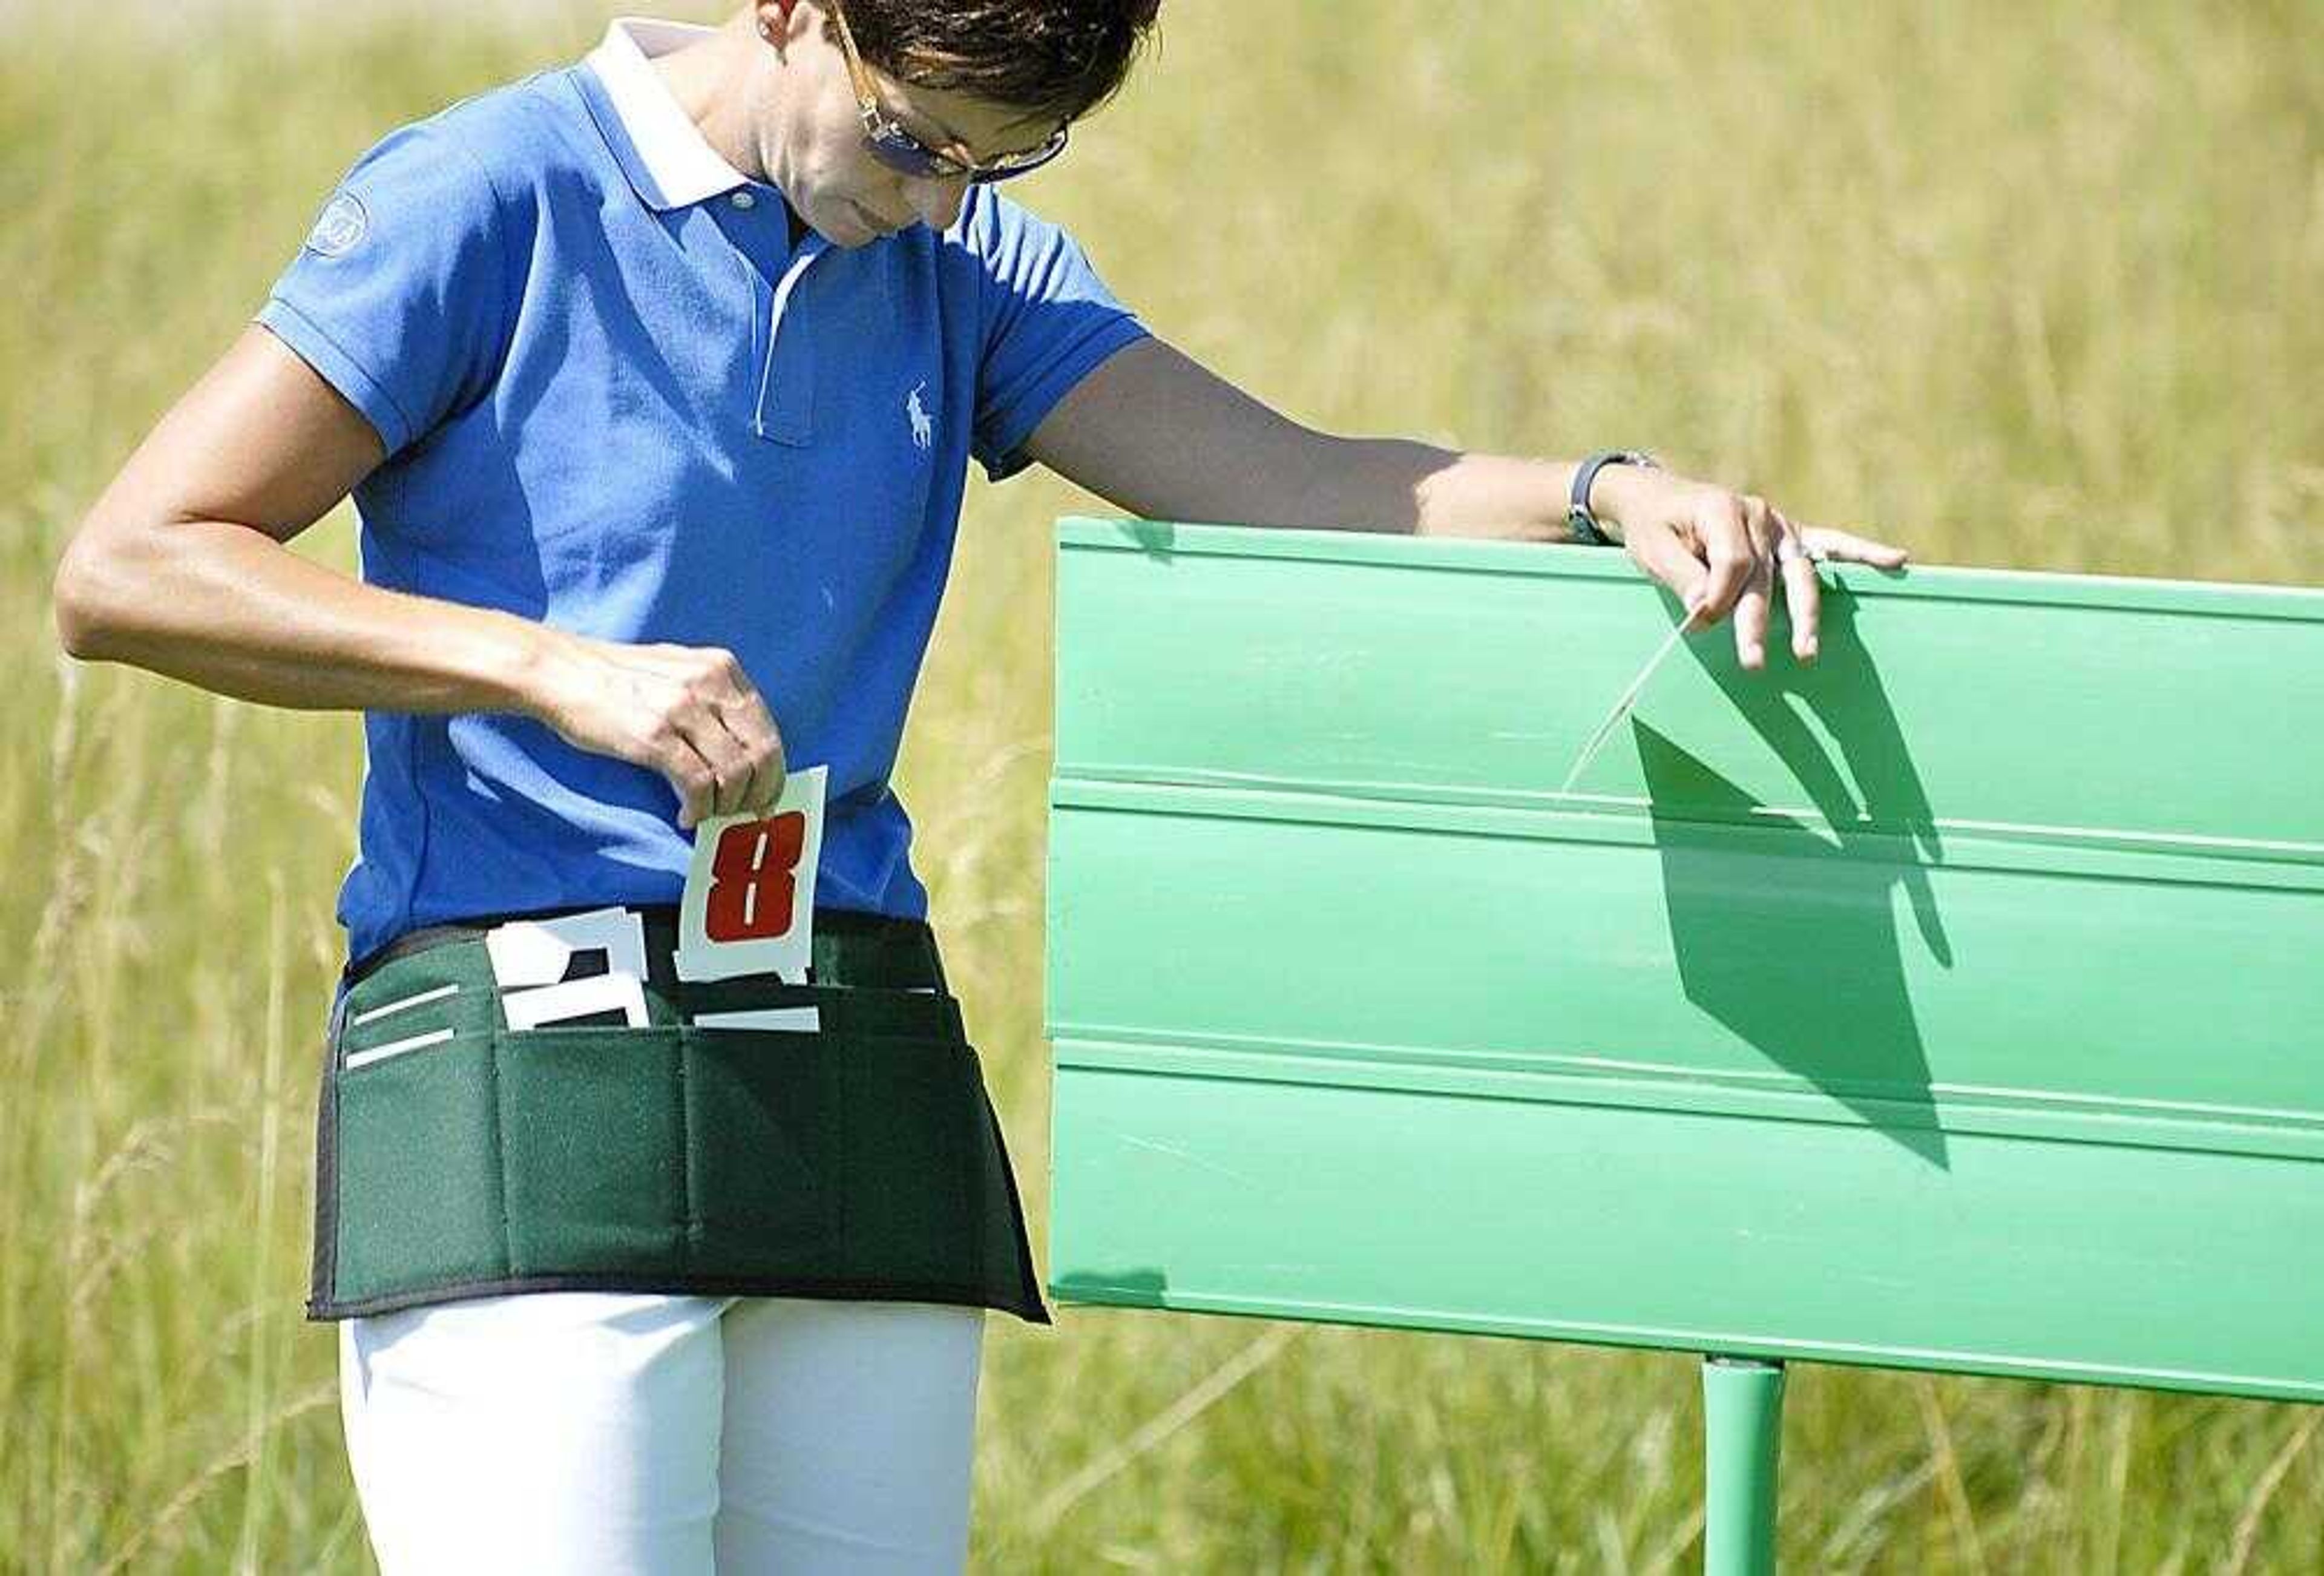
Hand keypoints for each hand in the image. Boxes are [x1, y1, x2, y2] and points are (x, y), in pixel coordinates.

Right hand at [525, 631, 787, 829]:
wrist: (561, 671)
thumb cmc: (617, 677)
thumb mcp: (678, 671)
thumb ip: (714, 699)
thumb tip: (745, 750)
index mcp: (721, 668)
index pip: (767, 729)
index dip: (773, 771)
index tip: (765, 797)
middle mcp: (708, 684)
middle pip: (761, 753)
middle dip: (759, 793)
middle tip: (745, 815)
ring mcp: (682, 709)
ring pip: (734, 773)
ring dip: (726, 806)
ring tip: (709, 815)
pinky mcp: (654, 736)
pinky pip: (697, 784)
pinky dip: (699, 809)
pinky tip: (686, 815)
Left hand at [1592, 466, 1909, 668]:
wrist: (1657, 499)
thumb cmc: (1655, 527)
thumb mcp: (1653, 548)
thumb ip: (1682, 576)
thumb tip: (1706, 609)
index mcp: (1723, 510)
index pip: (1733, 562)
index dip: (1717, 596)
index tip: (1700, 620)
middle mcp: (1759, 515)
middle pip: (1766, 577)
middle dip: (1760, 622)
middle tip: (1753, 662)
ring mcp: (1780, 526)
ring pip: (1800, 574)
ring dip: (1805, 615)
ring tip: (1807, 652)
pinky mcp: (1792, 536)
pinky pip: (1831, 544)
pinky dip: (1863, 553)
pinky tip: (1896, 561)